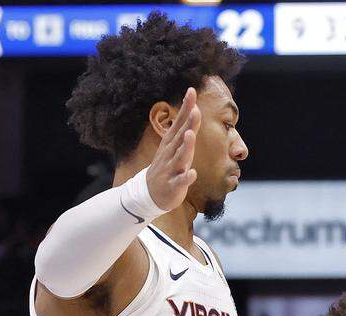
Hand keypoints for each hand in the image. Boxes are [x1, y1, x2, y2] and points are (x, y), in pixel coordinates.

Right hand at [146, 87, 199, 212]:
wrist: (149, 194)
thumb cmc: (168, 167)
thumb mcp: (176, 147)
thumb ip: (186, 130)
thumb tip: (194, 110)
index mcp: (171, 143)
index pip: (179, 122)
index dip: (185, 108)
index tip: (192, 91)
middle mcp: (170, 154)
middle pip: (179, 137)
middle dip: (187, 124)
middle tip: (195, 110)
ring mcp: (170, 169)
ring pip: (179, 157)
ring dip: (185, 147)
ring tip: (190, 135)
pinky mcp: (173, 185)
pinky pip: (180, 181)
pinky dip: (186, 177)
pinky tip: (193, 173)